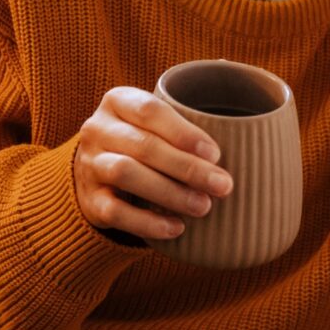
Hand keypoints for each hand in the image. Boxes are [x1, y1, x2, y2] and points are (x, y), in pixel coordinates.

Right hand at [73, 87, 234, 240]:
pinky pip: (116, 211)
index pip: (151, 111)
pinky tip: (177, 228)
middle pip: (143, 146)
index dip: (184, 132)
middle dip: (187, 168)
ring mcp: (89, 164)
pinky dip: (148, 222)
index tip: (216, 154)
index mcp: (118, 101)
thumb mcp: (155, 124)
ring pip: (126, 173)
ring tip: (203, 207)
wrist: (96, 173)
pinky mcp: (89, 200)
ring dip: (170, 192)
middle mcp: (97, 129)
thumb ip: (186, 126)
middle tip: (223, 186)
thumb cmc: (143, 143)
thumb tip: (240, 143)